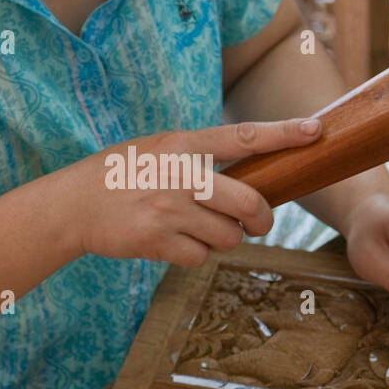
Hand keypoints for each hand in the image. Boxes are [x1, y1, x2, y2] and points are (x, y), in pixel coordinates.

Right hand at [71, 118, 321, 266]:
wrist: (71, 205)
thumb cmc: (120, 174)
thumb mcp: (158, 149)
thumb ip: (198, 158)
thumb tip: (250, 180)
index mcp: (182, 144)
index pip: (244, 136)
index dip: (283, 134)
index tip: (316, 131)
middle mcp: (179, 175)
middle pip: (250, 204)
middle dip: (263, 220)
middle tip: (258, 223)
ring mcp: (168, 210)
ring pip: (228, 237)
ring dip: (223, 239)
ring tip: (195, 228)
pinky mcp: (157, 241)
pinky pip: (200, 257)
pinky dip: (195, 254)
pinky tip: (173, 241)